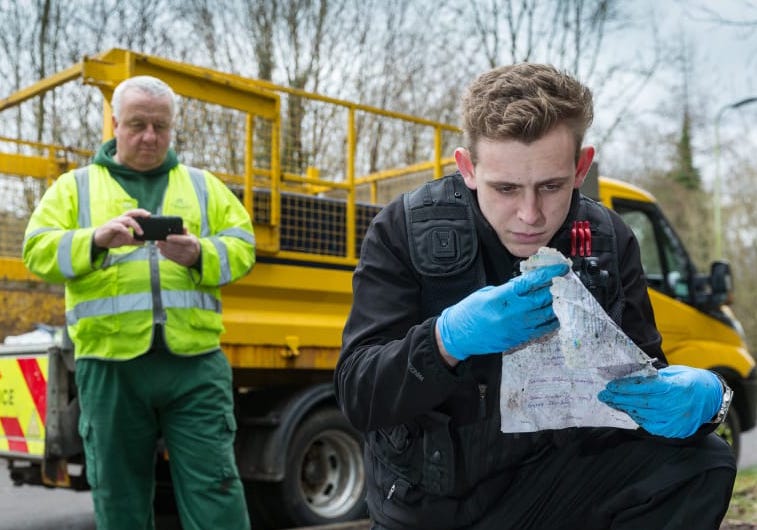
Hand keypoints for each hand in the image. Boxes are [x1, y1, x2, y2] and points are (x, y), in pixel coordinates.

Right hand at [93, 208, 150, 248]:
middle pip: (131, 212)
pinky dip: (126, 231)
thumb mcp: (125, 241)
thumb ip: (134, 241)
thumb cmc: (111, 238)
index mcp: (124, 221)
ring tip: (141, 233)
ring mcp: (115, 222)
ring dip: (135, 225)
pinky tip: (129, 236)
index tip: (149, 215)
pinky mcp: (110, 227)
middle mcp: (120, 220)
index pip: (133, 214)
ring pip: (127, 219)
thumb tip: (144, 242)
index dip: (141, 213)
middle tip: (148, 216)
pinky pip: (119, 227)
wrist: (98, 241)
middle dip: (140, 212)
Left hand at [156, 228, 200, 266]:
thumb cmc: (191, 244)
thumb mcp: (191, 237)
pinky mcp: (182, 262)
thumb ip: (185, 232)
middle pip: (176, 247)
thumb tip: (182, 227)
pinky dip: (165, 254)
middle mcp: (190, 251)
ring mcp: (186, 257)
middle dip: (165, 244)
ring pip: (172, 253)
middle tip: (158, 241)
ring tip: (158, 244)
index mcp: (192, 242)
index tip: (167, 237)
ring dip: (164, 249)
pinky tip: (161, 250)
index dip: (175, 238)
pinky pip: (172, 258)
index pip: (184, 240)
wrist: (197, 256)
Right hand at [436, 263, 567, 360]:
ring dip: (557, 304)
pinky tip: (556, 314)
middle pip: (543, 298)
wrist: (458, 335)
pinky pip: (541, 330)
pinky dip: (551, 321)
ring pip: (546, 315)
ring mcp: (516, 328)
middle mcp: (511, 313)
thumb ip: (508, 289)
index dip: (549, 273)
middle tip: (565, 281)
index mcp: (501, 297)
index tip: (561, 267)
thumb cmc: (469, 312)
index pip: (531, 282)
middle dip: (557, 288)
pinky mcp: (518, 339)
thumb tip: (527, 284)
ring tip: (564, 296)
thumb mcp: (486, 293)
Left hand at [598, 365, 722, 437]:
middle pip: (639, 402)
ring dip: (624, 408)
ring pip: (642, 414)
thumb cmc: (689, 380)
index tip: (610, 386)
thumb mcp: (673, 372)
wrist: (711, 398)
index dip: (625, 387)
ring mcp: (673, 420)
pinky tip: (629, 411)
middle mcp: (673, 405)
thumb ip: (653, 376)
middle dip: (619, 398)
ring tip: (612, 402)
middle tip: (603, 395)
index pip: (643, 388)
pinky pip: (649, 425)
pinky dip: (637, 418)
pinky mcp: (673, 430)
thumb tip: (629, 377)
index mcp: (674, 387)